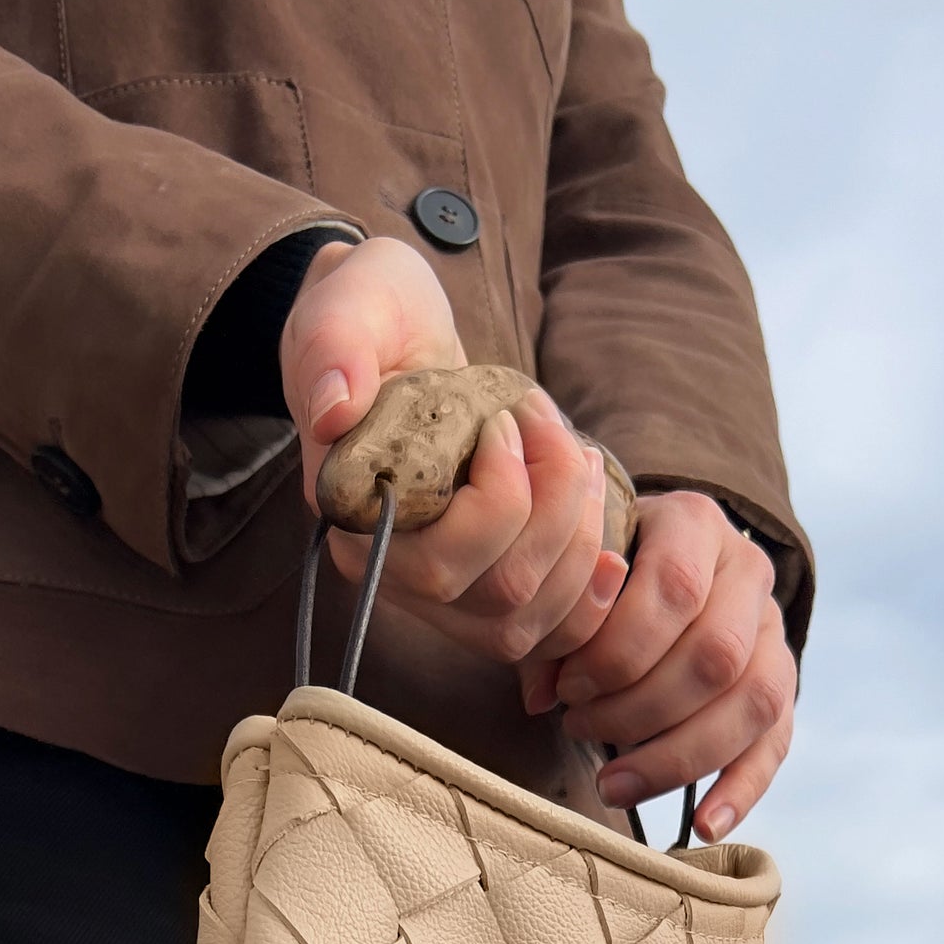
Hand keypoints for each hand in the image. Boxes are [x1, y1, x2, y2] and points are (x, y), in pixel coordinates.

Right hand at [280, 238, 602, 663]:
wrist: (395, 336)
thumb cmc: (371, 319)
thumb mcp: (346, 309)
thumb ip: (334, 352)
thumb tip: (333, 412)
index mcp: (356, 521)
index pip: (441, 565)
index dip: (501, 499)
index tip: (509, 419)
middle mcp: (395, 576)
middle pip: (501, 593)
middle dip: (556, 505)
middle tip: (547, 424)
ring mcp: (443, 596)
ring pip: (531, 616)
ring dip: (581, 535)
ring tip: (578, 455)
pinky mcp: (486, 593)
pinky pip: (550, 633)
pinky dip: (591, 592)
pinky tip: (610, 542)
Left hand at [518, 492, 796, 841]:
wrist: (649, 557)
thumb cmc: (597, 571)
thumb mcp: (572, 575)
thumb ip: (553, 628)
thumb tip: (542, 699)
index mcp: (695, 522)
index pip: (675, 590)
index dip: (619, 652)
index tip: (566, 690)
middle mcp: (748, 569)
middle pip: (716, 655)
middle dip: (640, 710)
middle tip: (579, 729)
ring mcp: (773, 629)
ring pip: (753, 702)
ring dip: (679, 756)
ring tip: (615, 785)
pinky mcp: (781, 684)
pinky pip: (776, 742)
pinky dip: (741, 790)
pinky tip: (703, 826)